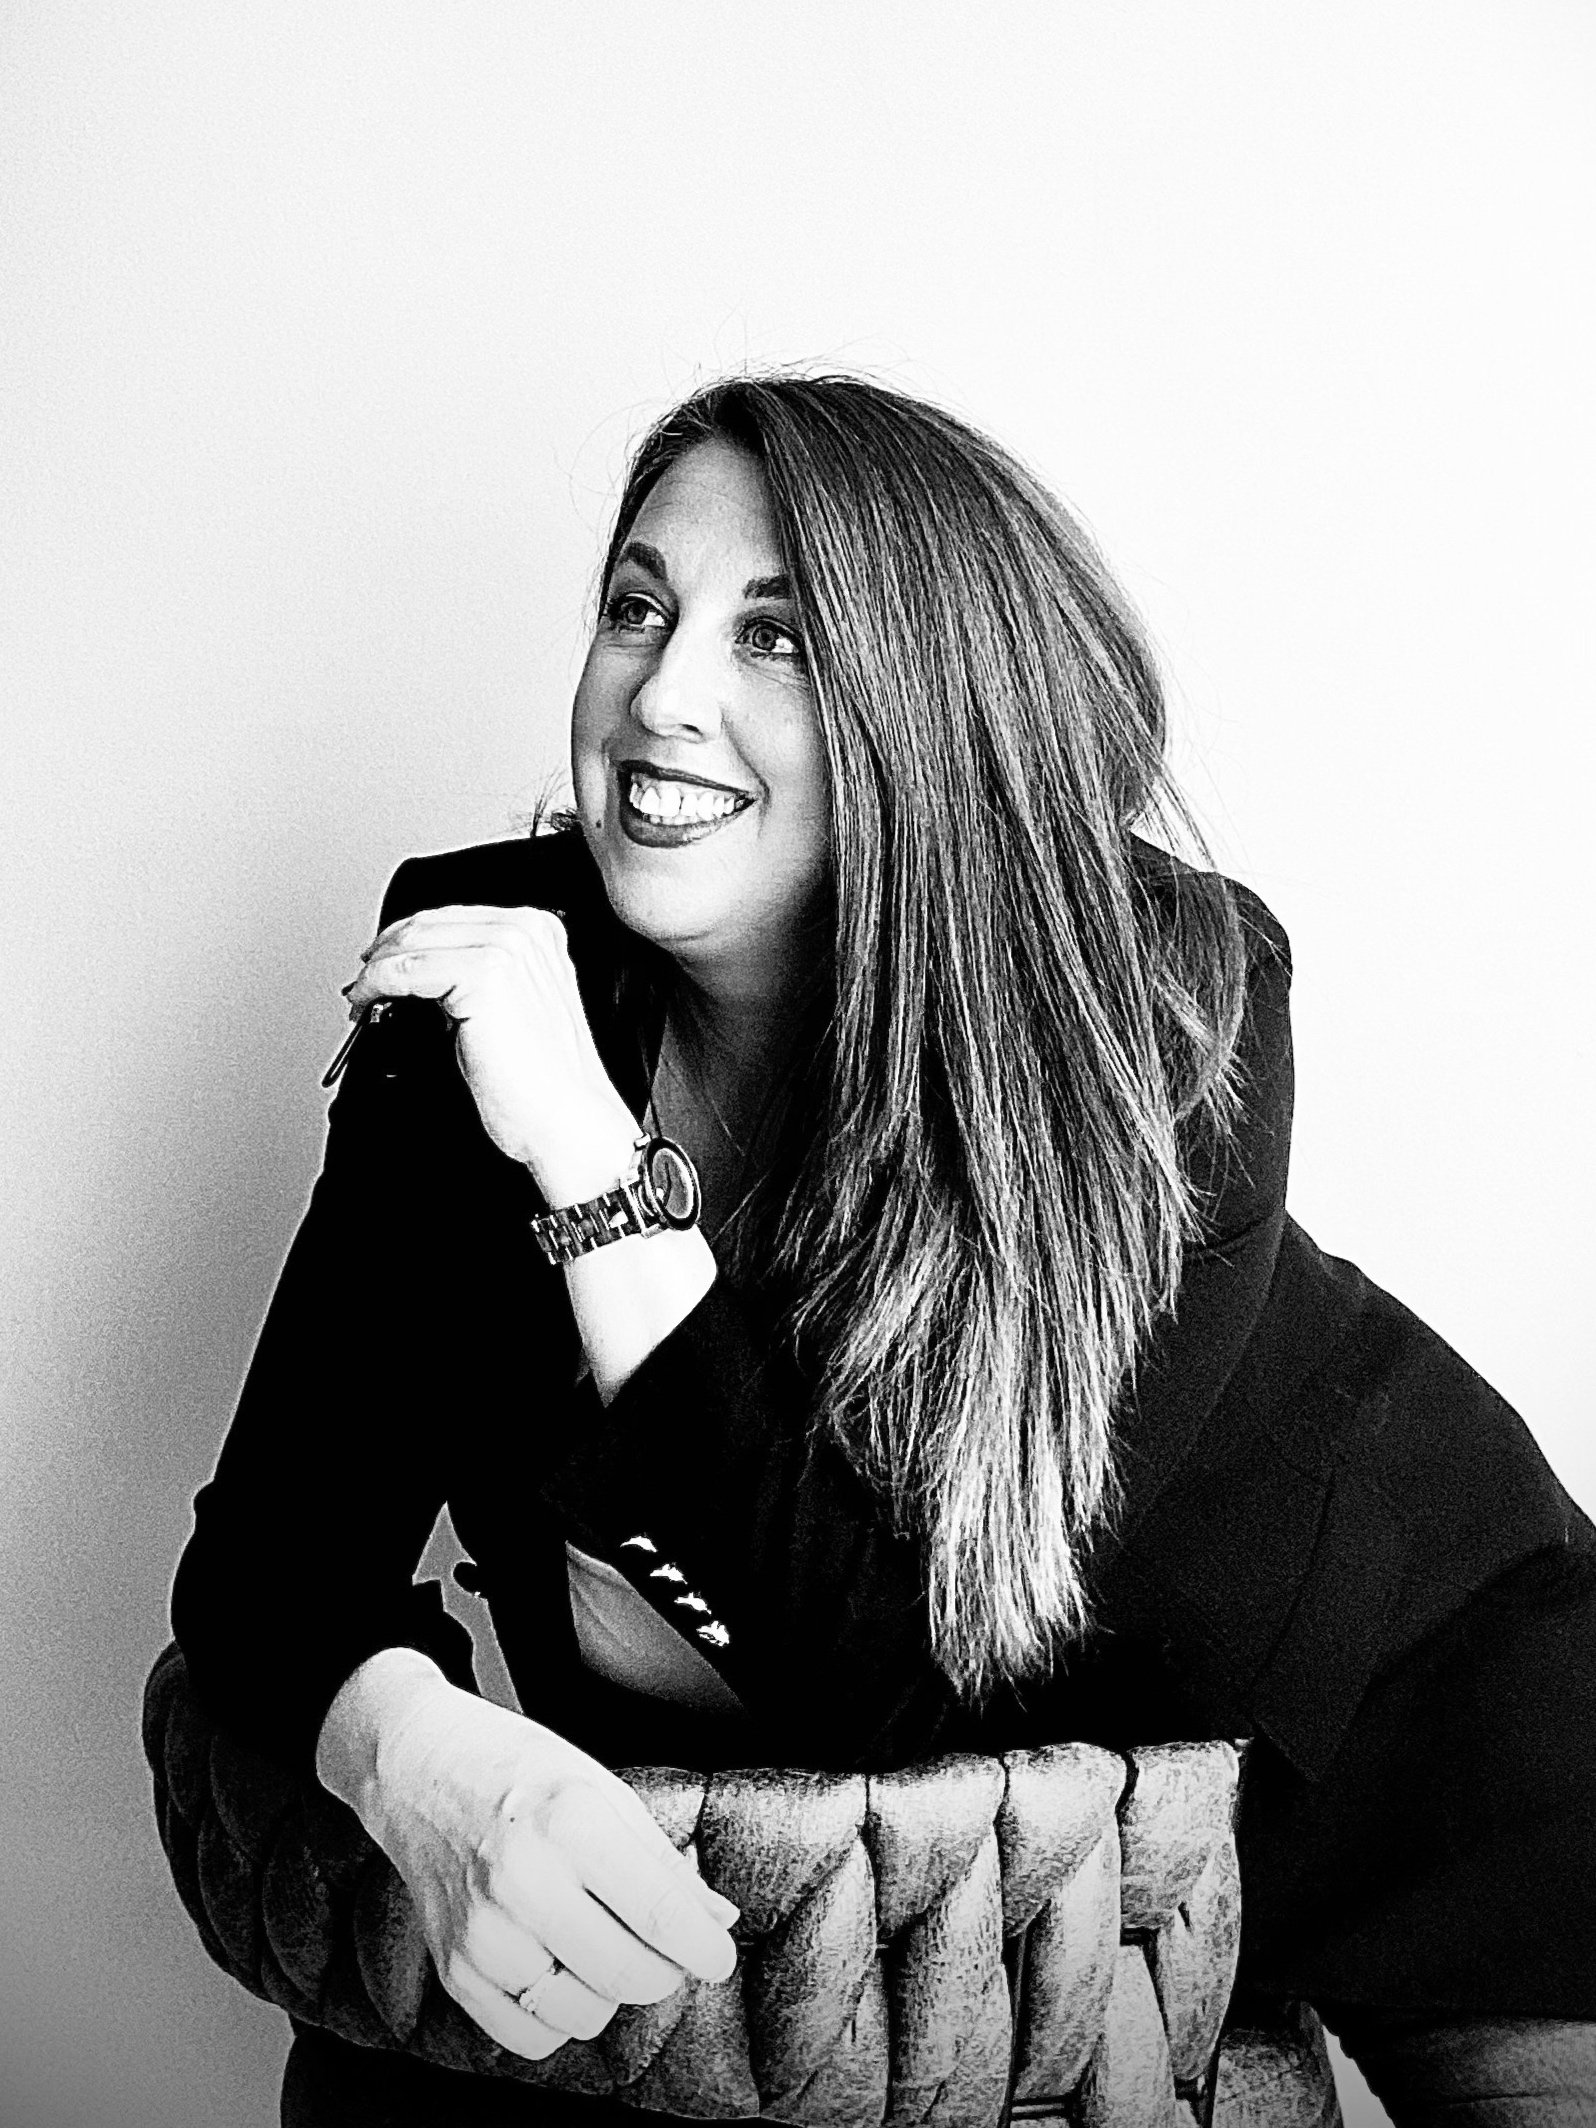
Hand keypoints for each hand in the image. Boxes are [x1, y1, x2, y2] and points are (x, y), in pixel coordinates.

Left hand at [343, 905, 637, 1199]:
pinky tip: (367, 1002)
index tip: (378, 964)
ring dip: (374, 970)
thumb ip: (473, 976)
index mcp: (538, 929)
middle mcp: (525, 929)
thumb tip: (414, 971)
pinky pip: (404, 969)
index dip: (405, 939)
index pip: (450, 917)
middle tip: (360, 983)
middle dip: (384, 952)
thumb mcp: (507, 1007)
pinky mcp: (483, 973)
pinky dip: (374, 985)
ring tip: (360, 998)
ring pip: (410, 943)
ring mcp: (507, 946)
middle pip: (426, 923)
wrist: (562, 1116)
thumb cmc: (540, 1080)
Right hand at [344, 1660, 739, 2061]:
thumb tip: (716, 1921)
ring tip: (599, 1944)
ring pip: (586, 2014)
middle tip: (662, 1944)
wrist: (418, 1769)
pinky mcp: (454, 1970)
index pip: (662, 1916)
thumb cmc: (515, 1770)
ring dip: (610, 1992)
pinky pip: (532, 2036)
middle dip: (665, 1969)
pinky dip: (559, 2015)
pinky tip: (558, 1968)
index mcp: (571, 1823)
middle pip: (630, 1975)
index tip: (716, 1954)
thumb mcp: (602, 1789)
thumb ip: (662, 1861)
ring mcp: (482, 1933)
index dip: (705, 1948)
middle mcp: (522, 1882)